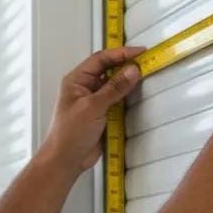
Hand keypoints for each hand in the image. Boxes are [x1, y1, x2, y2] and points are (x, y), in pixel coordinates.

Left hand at [39, 46, 144, 175]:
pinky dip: (127, 96)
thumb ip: (114, 88)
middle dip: (126, 65)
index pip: (100, 59)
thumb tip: (132, 70)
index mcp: (76, 80)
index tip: (140, 52)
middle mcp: (85, 87)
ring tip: (145, 76)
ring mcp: (94, 101)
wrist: (66, 160)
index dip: (120, 53)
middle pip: (108, 69)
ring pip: (115, 85)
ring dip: (128, 81)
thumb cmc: (70, 133)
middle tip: (146, 63)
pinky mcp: (102, 114)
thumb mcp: (93, 107)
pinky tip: (137, 93)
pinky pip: (118, 100)